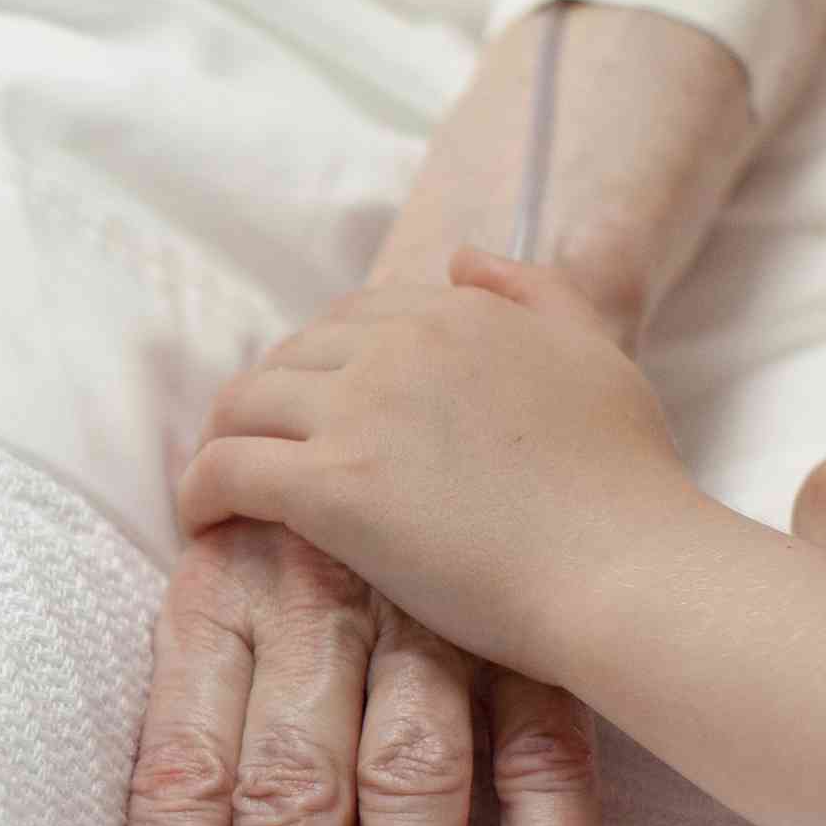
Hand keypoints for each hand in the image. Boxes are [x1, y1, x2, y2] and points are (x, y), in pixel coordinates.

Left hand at [122, 523, 605, 825]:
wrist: (440, 387)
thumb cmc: (296, 532)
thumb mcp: (217, 590)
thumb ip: (188, 716)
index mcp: (218, 601)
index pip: (184, 769)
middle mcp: (321, 608)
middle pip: (295, 789)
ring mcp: (440, 622)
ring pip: (414, 782)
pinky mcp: (537, 639)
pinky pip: (549, 758)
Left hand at [172, 252, 699, 678]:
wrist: (625, 569)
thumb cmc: (627, 483)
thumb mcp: (597, 353)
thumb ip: (534, 292)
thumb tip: (461, 256)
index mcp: (457, 313)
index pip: (354, 317)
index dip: (324, 361)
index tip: (318, 406)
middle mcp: (399, 347)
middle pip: (290, 356)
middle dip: (267, 399)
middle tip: (261, 447)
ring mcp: (358, 413)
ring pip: (243, 405)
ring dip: (222, 439)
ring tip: (221, 483)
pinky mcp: (327, 488)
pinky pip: (226, 469)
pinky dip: (199, 491)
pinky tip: (201, 520)